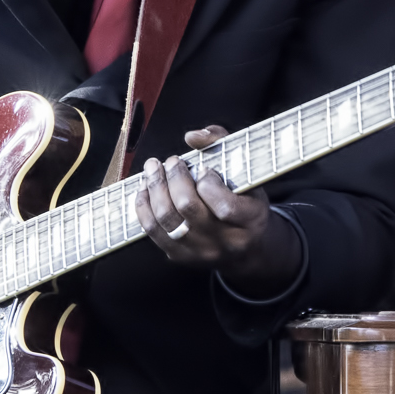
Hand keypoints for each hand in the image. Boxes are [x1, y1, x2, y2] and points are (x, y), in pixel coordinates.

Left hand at [134, 125, 304, 292]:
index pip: (224, 207)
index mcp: (251, 221)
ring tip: (153, 170)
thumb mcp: (247, 172)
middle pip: (188, 208)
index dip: (207, 183)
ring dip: (154, 188)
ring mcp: (202, 252)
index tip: (203, 169)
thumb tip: (192, 137)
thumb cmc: (246, 201)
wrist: (247, 249)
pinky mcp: (182, 257)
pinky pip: (153, 231)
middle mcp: (227, 242)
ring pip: (167, 218)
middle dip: (174, 178)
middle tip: (171, 162)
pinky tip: (145, 190)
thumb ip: (222, 143)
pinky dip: (143, 206)